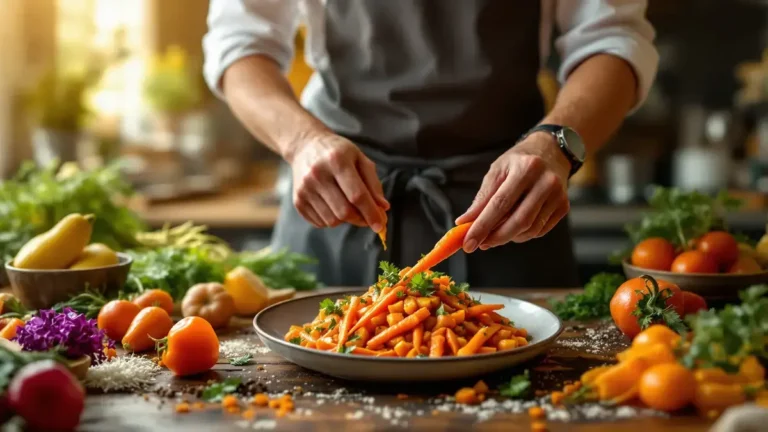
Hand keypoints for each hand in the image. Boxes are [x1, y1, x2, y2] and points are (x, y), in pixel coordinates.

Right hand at [288, 134, 389, 229]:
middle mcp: (318, 175)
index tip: (380, 225)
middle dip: (360, 219)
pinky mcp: (297, 200)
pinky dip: (332, 220)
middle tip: (367, 217)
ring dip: (346, 220)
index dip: (371, 213)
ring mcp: (304, 189)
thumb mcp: (360, 159)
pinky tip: (334, 206)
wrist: (305, 146)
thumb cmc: (338, 153)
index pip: (357, 195)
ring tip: (348, 205)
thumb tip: (383, 208)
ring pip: (332, 220)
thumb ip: (373, 183)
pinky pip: (320, 223)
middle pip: (344, 211)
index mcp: (337, 160)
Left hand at [456, 132, 571, 251]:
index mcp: (525, 168)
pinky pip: (540, 230)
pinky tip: (513, 228)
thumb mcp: (497, 171)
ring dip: (508, 237)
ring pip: (530, 229)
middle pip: (519, 220)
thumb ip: (482, 198)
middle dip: (496, 237)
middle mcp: (546, 182)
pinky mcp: (564, 206)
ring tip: (494, 234)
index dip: (482, 226)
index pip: (500, 204)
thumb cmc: (518, 162)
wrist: (551, 151)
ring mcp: (558, 195)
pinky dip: (523, 234)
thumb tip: (465, 222)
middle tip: (480, 244)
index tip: (468, 242)